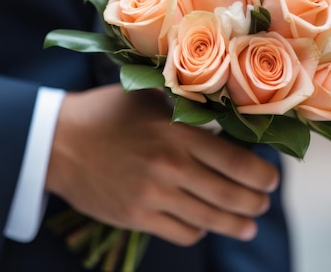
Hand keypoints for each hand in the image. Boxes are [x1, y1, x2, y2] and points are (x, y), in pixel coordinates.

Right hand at [45, 84, 279, 245]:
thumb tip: (228, 125)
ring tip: (247, 226)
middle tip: (262, 204)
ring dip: (236, 225)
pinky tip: (202, 225)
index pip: (238, 163)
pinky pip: (181, 232)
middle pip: (231, 196)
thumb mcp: (150, 98)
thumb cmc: (106, 113)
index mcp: (178, 134)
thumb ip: (188, 111)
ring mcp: (153, 196)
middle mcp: (170, 167)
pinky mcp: (136, 217)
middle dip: (255, 204)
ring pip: (209, 220)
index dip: (263, 176)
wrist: (58, 141)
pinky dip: (198, 230)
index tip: (272, 180)